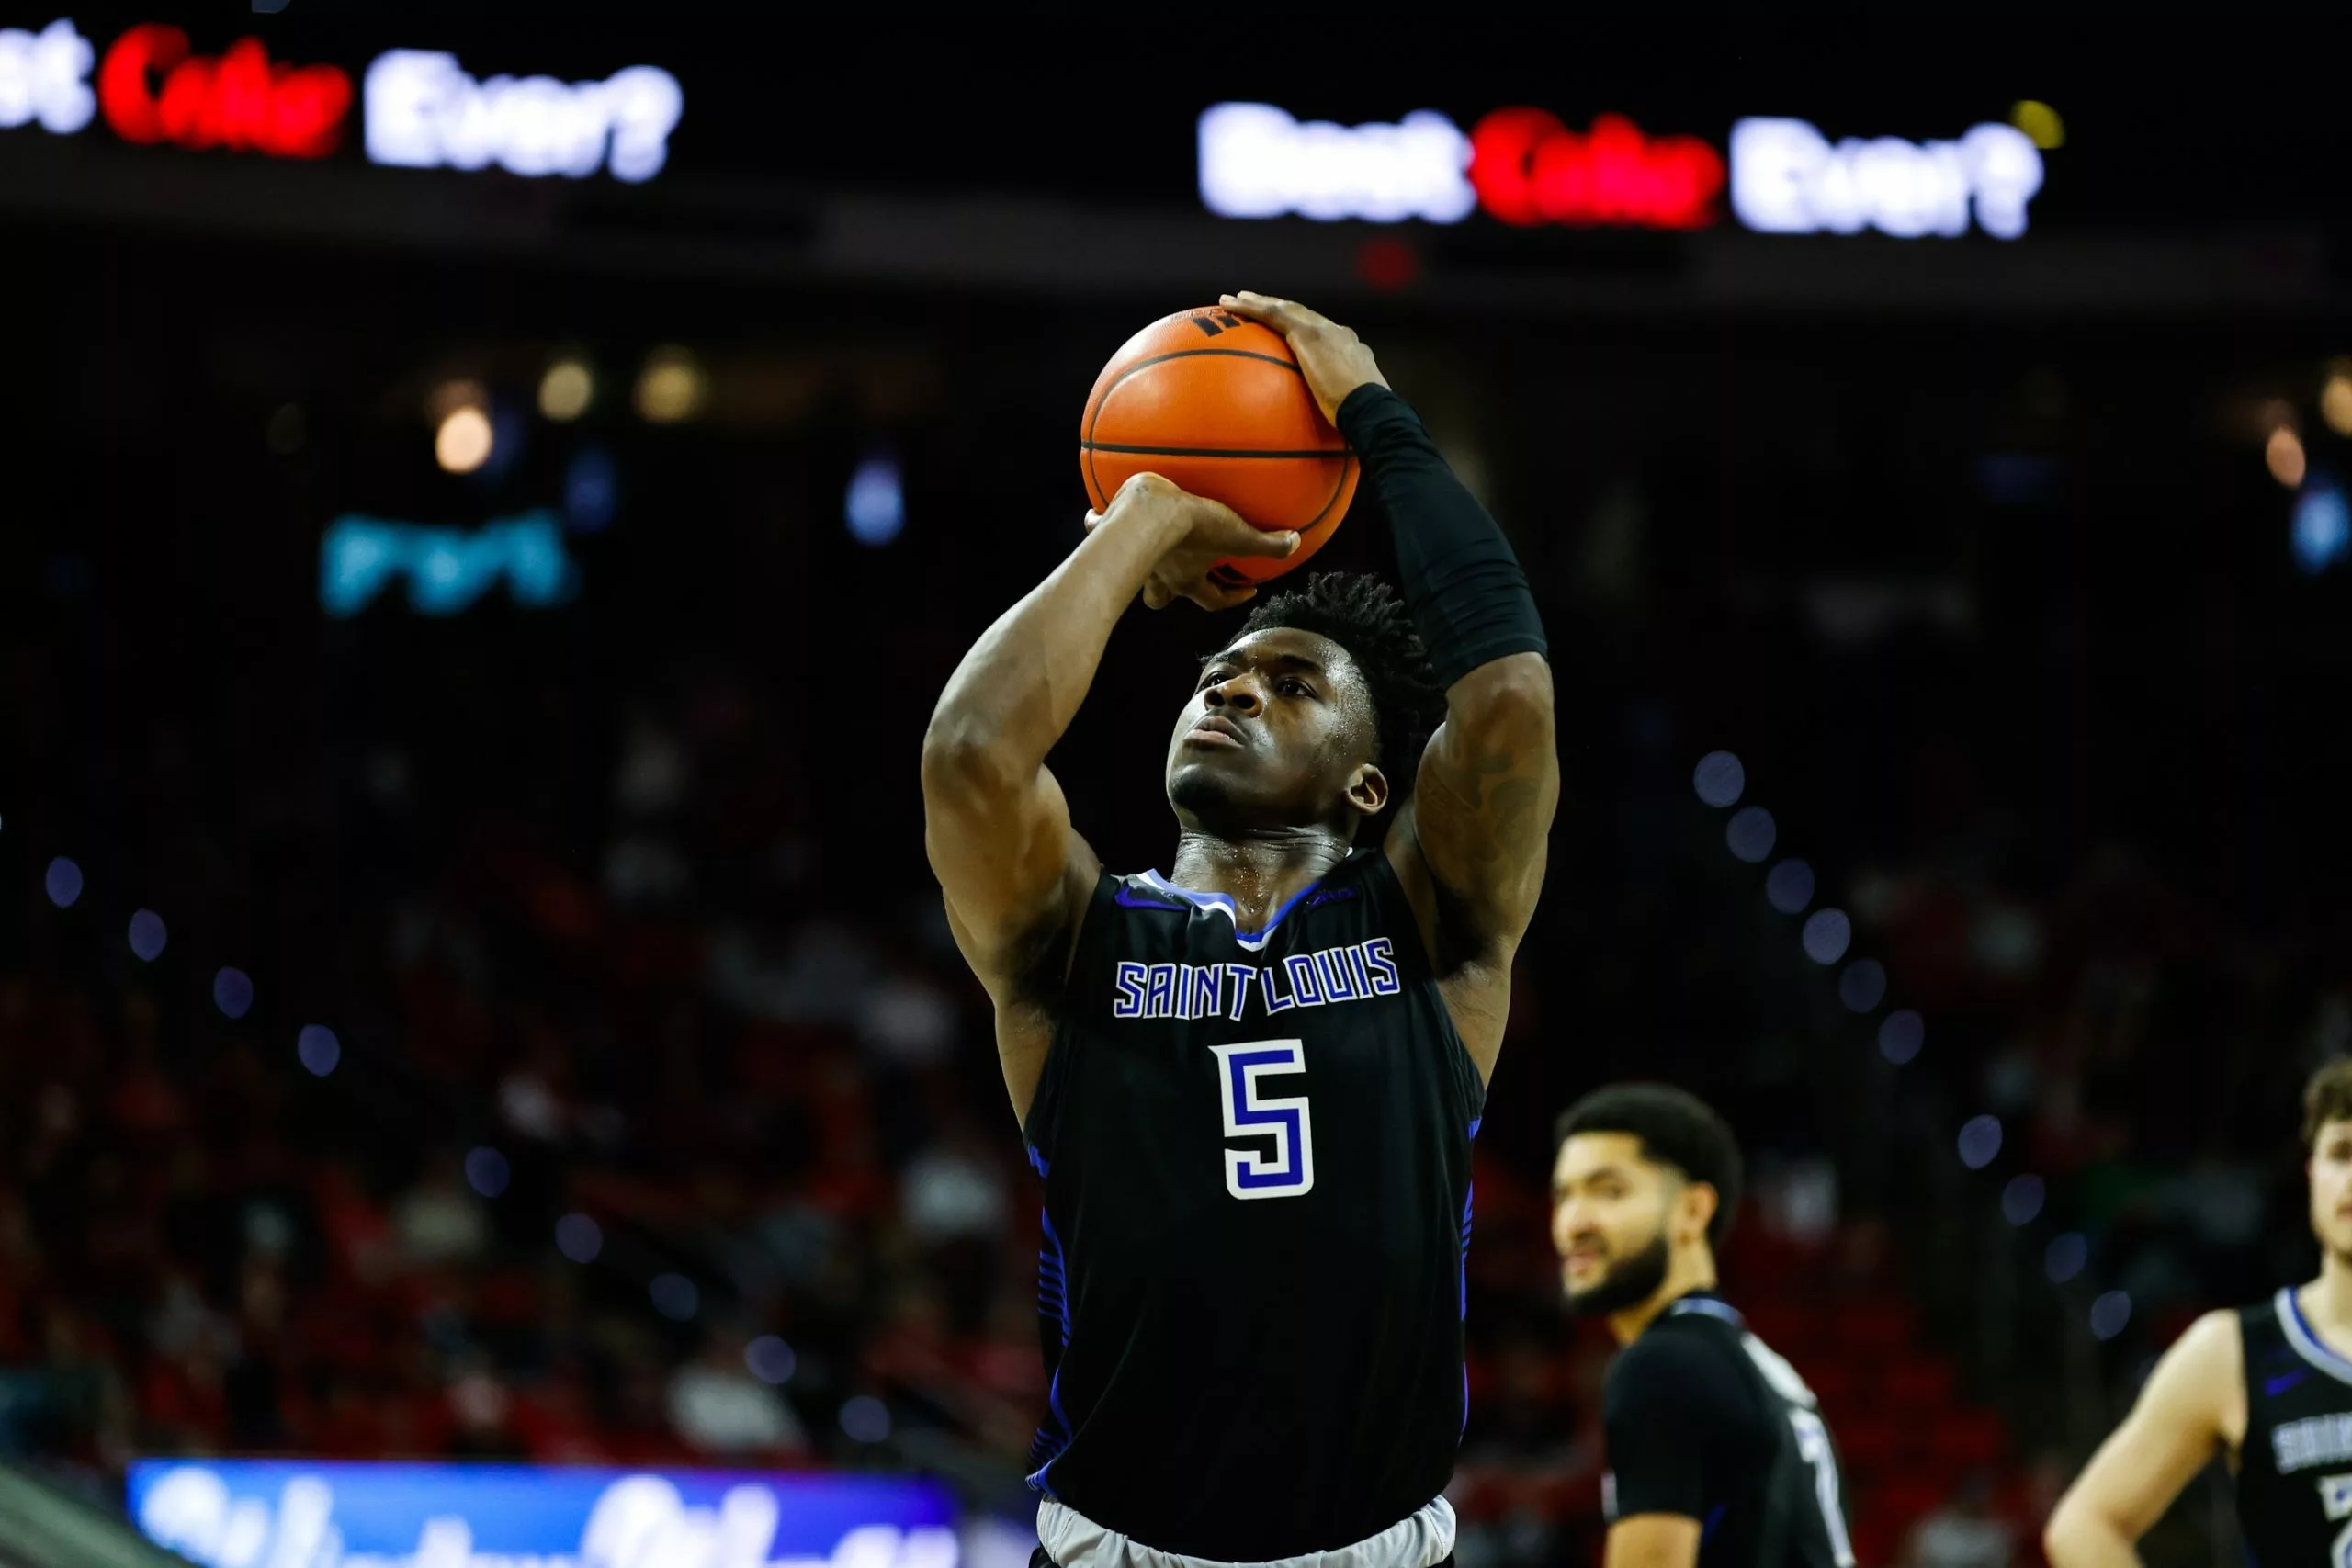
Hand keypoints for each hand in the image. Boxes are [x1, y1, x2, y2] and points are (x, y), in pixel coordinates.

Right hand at [1088, 472, 1298, 610]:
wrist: (1148, 508)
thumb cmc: (1192, 524)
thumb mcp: (1236, 532)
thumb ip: (1267, 542)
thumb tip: (1295, 543)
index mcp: (1187, 579)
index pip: (1213, 600)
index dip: (1232, 599)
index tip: (1246, 591)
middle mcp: (1159, 574)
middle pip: (1160, 600)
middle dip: (1168, 596)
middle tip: (1180, 582)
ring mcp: (1133, 556)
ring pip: (1129, 571)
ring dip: (1136, 569)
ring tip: (1139, 556)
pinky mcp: (1111, 529)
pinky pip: (1097, 526)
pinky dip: (1097, 523)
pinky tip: (1096, 516)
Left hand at [1218, 291, 1389, 425]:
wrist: (1372, 410)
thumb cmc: (1364, 423)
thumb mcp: (1349, 414)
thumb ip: (1335, 415)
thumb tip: (1323, 437)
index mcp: (1349, 349)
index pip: (1320, 333)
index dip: (1299, 327)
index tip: (1284, 330)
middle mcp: (1338, 333)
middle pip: (1300, 314)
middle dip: (1276, 307)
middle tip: (1252, 303)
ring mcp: (1324, 331)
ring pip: (1284, 309)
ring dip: (1257, 302)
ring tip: (1233, 300)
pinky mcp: (1309, 335)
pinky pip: (1271, 315)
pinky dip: (1249, 309)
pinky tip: (1229, 306)